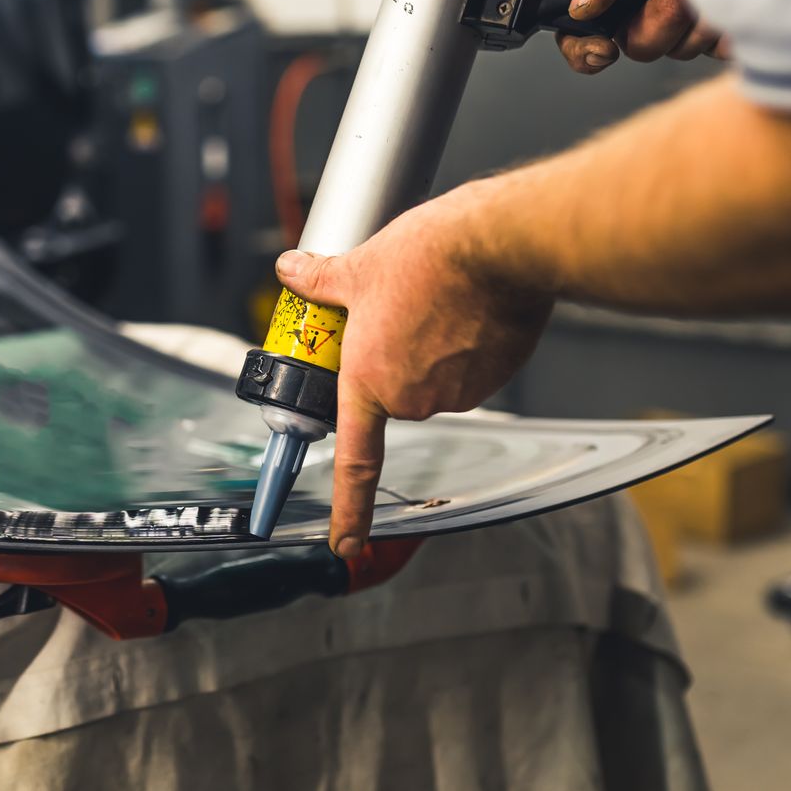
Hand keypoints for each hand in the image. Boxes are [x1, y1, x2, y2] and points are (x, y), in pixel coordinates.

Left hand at [275, 186, 552, 556]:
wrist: (498, 245)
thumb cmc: (428, 258)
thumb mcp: (359, 267)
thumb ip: (321, 281)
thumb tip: (291, 270)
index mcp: (370, 383)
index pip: (356, 463)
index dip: (349, 512)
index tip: (344, 545)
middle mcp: (413, 398)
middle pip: (397, 391)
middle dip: (396, 358)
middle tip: (401, 310)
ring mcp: (459, 392)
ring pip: (437, 377)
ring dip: (434, 348)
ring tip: (438, 301)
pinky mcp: (496, 376)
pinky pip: (473, 367)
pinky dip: (468, 343)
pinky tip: (468, 308)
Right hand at [559, 0, 726, 72]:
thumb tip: (583, 4)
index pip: (582, 32)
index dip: (583, 48)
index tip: (602, 48)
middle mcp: (648, 0)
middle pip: (637, 44)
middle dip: (657, 15)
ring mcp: (691, 13)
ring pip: (679, 48)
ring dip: (695, 11)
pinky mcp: (731, 19)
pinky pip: (724, 48)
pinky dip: (729, 24)